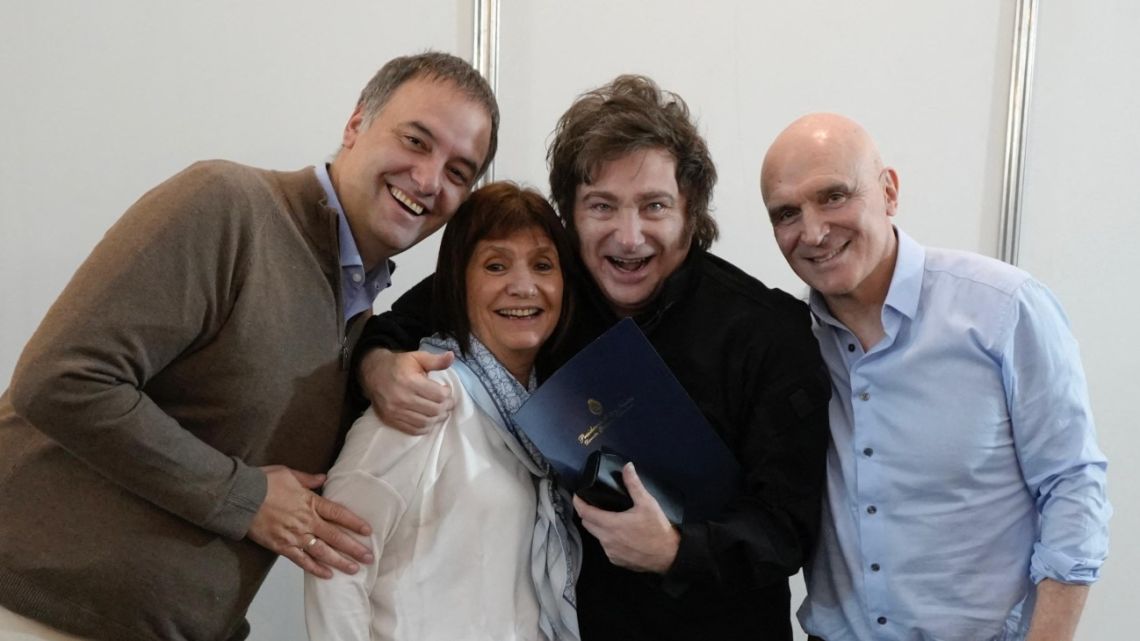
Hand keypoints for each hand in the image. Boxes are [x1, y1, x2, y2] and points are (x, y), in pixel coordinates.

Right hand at [247, 465, 374, 578]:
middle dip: (354, 548)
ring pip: (322, 552)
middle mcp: (306, 521)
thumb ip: (308, 479)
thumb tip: (324, 478)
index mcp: (310, 502)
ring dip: (340, 561)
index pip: (338, 513)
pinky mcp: (281, 547)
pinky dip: (315, 569)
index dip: (355, 523)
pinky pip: (302, 561)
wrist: (240, 497)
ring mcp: (294, 536)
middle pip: (335, 536)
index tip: (368, 531)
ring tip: (355, 569)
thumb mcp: (289, 474)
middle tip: (370, 557)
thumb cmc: (263, 482)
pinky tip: (327, 575)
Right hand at [359, 348, 454, 433]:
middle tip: (447, 402)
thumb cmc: (398, 365)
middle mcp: (401, 398)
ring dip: (437, 418)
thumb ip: (435, 360)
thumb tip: (452, 356)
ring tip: (441, 411)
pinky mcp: (390, 420)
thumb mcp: (417, 357)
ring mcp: (395, 411)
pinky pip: (414, 430)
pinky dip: (425, 427)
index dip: (447, 394)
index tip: (446, 390)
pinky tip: (429, 419)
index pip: (438, 395)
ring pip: (426, 422)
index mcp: (409, 381)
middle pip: (434, 410)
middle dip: (445, 407)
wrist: (373, 373)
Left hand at [573, 462, 680, 572]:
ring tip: (608, 518)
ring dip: (599, 527)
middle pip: (587, 525)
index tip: (577, 495)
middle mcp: (606, 540)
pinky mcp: (617, 561)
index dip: (578, 503)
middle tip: (594, 504)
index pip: (585, 513)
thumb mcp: (647, 503)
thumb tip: (627, 467)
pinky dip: (608, 539)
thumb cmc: (657, 528)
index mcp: (611, 524)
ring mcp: (610, 552)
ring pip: (597, 537)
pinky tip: (619, 535)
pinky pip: (606, 548)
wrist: (669, 556)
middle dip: (587, 514)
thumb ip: (634, 484)